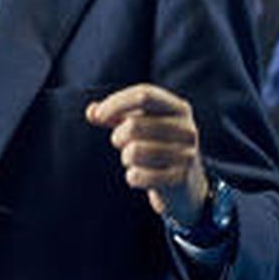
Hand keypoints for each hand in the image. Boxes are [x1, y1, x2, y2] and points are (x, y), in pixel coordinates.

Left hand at [85, 83, 208, 226]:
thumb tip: (91, 112)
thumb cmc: (155, 145)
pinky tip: (141, 177)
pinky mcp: (180, 179)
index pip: (144, 94)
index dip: (116, 102)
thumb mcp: (138, 124)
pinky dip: (132, 177)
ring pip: (134, 152)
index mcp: (178, 108)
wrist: (185, 184)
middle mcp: (187, 129)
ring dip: (126, 158)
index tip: (98, 116)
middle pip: (133, 126)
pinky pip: (139, 176)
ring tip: (134, 160)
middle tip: (122, 144)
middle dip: (118, 137)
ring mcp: (187, 155)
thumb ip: (112, 115)